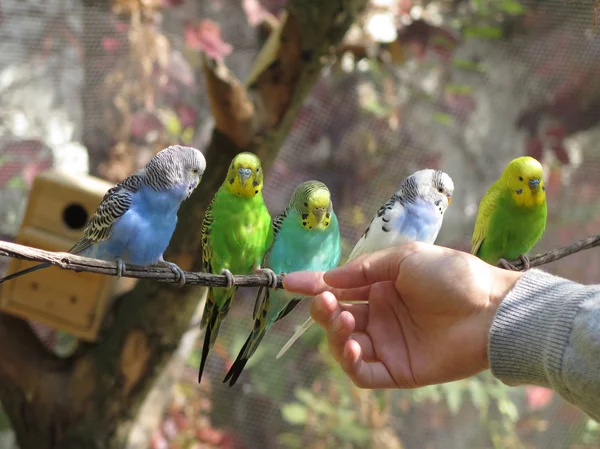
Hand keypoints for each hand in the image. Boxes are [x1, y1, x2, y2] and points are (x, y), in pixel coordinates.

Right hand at [283, 242, 521, 388]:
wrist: (491, 308)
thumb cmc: (451, 276)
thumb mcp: (404, 259)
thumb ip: (363, 270)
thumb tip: (327, 280)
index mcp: (380, 286)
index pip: (338, 288)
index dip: (313, 285)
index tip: (288, 282)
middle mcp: (379, 315)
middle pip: (336, 318)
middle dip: (323, 310)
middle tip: (325, 301)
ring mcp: (387, 343)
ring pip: (344, 345)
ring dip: (334, 333)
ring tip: (344, 320)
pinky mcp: (397, 370)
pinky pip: (363, 372)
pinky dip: (348, 362)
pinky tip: (349, 345)